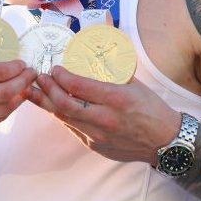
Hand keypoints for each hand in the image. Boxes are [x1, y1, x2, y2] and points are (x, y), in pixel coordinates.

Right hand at [0, 60, 36, 150]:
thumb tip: (0, 52)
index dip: (16, 68)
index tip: (23, 64)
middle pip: (6, 92)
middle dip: (24, 81)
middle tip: (32, 74)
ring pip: (5, 108)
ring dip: (20, 96)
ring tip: (26, 86)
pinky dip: (9, 109)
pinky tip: (13, 100)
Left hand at [26, 66, 180, 163]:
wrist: (165, 142)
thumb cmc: (153, 110)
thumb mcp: (136, 84)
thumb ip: (114, 72)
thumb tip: (95, 55)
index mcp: (116, 99)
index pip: (79, 86)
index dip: (61, 76)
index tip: (54, 68)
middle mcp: (105, 119)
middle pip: (64, 104)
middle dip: (47, 89)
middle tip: (39, 77)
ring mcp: (98, 135)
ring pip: (64, 118)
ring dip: (47, 103)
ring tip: (35, 91)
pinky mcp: (95, 146)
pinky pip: (73, 128)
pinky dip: (61, 116)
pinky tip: (53, 106)